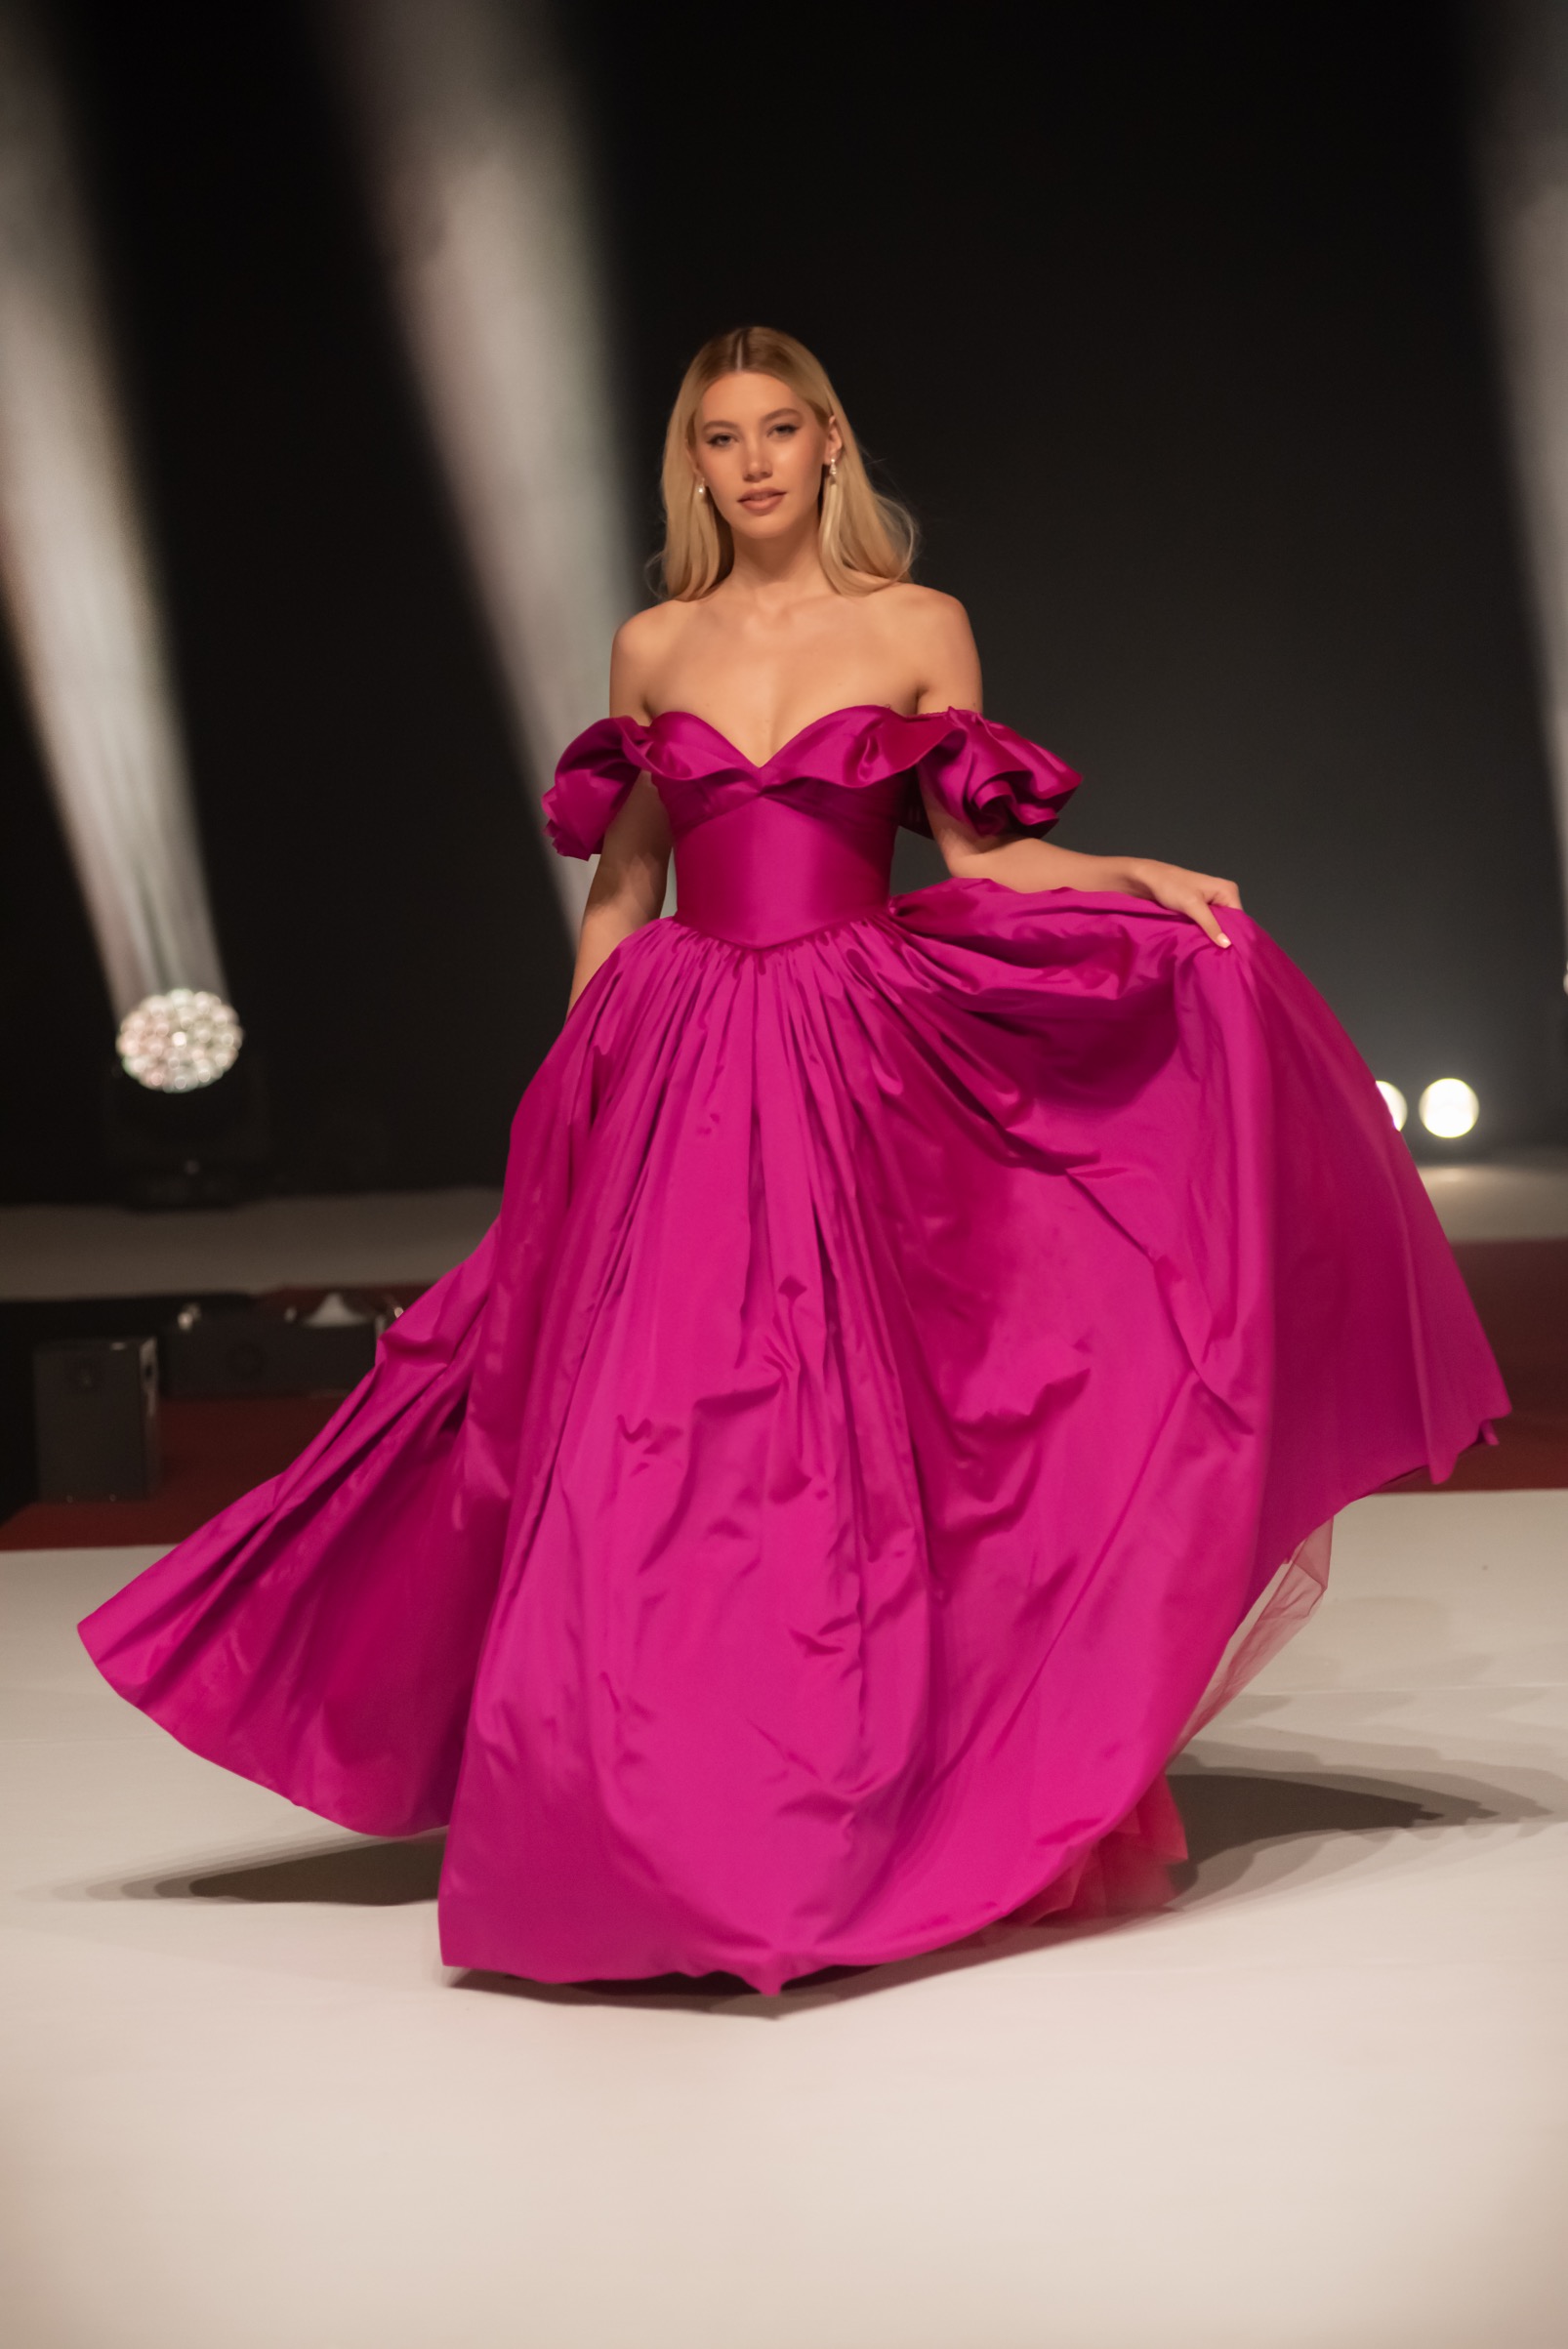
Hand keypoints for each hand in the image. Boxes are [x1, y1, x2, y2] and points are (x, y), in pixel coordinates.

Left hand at [1124, 858, 1242, 948]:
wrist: (1148, 880)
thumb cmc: (1171, 886)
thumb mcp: (1192, 906)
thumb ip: (1210, 925)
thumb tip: (1226, 944)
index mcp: (1228, 890)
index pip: (1238, 918)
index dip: (1234, 936)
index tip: (1231, 955)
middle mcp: (1223, 895)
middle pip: (1229, 923)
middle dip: (1223, 937)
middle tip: (1219, 957)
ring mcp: (1212, 902)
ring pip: (1217, 925)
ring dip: (1212, 937)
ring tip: (1210, 953)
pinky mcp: (1200, 909)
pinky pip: (1207, 924)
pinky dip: (1204, 933)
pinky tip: (1201, 944)